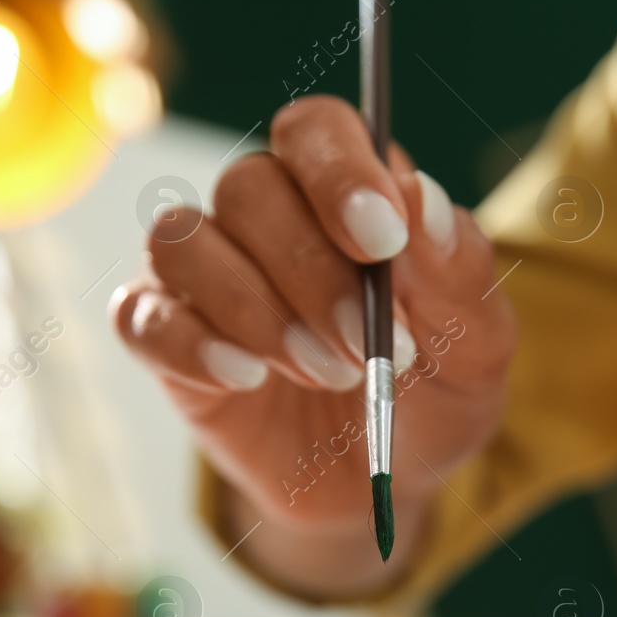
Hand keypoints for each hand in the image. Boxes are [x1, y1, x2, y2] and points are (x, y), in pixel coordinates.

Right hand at [112, 96, 514, 594]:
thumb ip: (460, 272)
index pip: (317, 129)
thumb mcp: (476, 349)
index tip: (382, 242)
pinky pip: (140, 314)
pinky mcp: (164, 338)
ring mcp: (206, 275)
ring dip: (255, 310)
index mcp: (345, 193)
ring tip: (322, 373)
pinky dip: (190, 343)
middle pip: (249, 187)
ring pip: (183, 241)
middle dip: (311, 273)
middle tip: (366, 347)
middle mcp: (264, 216)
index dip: (339, 171)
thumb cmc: (428, 398)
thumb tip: (421, 198)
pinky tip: (244, 379)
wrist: (379, 487)